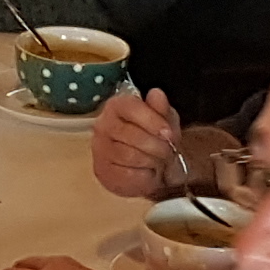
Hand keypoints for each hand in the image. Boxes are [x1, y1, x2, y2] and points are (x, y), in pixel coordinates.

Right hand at [93, 85, 186, 200]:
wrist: (148, 168)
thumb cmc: (154, 139)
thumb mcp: (164, 120)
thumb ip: (161, 107)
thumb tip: (156, 94)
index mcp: (117, 106)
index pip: (131, 107)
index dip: (153, 121)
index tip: (169, 134)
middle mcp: (103, 125)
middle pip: (132, 135)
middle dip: (157, 145)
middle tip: (168, 151)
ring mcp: (99, 149)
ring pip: (131, 156)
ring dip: (152, 161)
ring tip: (158, 160)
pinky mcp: (102, 171)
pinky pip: (128, 174)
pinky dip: (144, 176)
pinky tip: (147, 172)